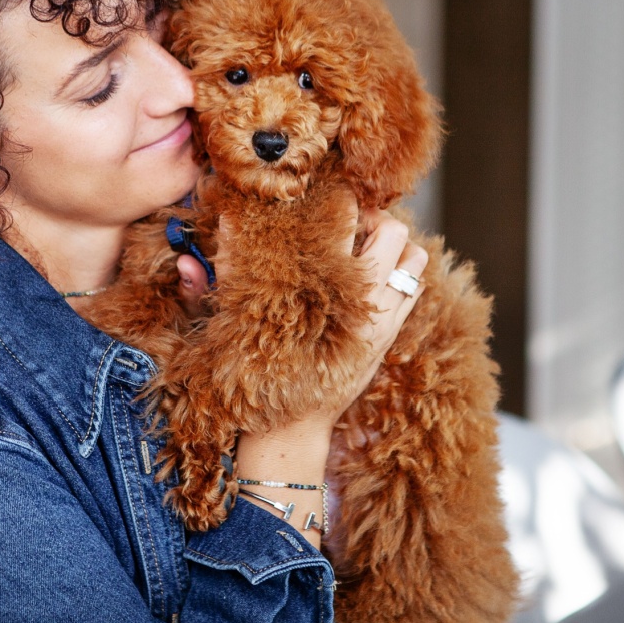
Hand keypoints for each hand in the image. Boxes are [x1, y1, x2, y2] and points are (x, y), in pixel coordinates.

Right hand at [177, 195, 427, 414]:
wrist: (291, 424)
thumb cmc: (259, 367)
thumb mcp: (238, 315)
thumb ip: (223, 272)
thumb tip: (209, 235)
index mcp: (321, 284)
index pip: (347, 219)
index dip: (341, 199)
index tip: (326, 198)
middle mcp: (361, 297)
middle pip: (392, 229)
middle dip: (373, 218)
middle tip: (350, 223)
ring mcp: (383, 317)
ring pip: (414, 256)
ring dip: (395, 246)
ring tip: (367, 249)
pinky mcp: (391, 334)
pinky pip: (414, 287)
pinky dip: (402, 273)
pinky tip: (374, 277)